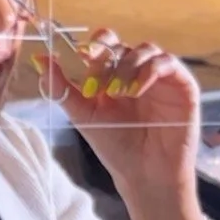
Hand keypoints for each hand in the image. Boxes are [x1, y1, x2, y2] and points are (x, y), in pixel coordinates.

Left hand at [39, 26, 206, 219]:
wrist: (145, 175)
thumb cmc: (116, 148)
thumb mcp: (84, 116)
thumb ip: (62, 89)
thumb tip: (38, 59)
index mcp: (114, 75)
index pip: (105, 45)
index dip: (94, 46)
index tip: (81, 56)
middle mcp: (137, 71)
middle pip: (123, 45)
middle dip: (108, 59)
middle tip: (97, 81)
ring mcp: (160, 76)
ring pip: (146, 50)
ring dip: (128, 66)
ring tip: (118, 93)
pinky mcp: (182, 85)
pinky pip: (168, 64)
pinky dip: (151, 71)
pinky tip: (137, 90)